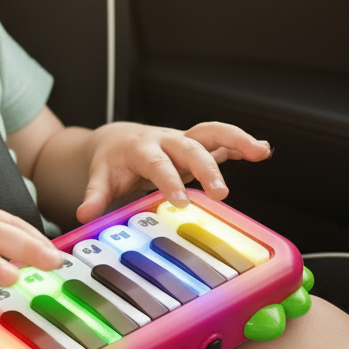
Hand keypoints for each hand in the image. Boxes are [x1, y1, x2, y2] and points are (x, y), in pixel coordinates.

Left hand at [75, 121, 270, 222]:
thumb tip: (84, 215)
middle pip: (189, 148)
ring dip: (236, 140)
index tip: (180, 201)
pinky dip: (241, 145)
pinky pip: (221, 141)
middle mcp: (166, 140)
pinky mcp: (197, 145)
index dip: (169, 181)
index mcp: (142, 149)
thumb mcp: (100, 176)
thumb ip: (94, 195)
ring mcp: (184, 141)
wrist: (116, 139)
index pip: (157, 164)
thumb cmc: (112, 161)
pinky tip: (263, 151)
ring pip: (211, 133)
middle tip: (221, 193)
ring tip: (260, 151)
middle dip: (206, 168)